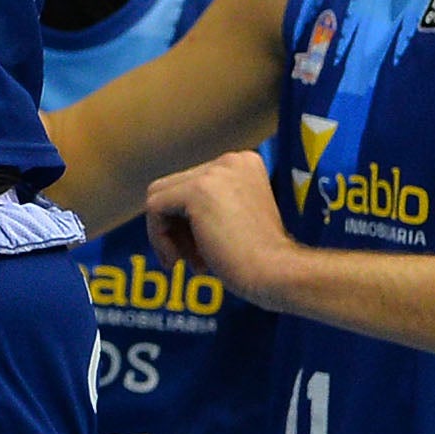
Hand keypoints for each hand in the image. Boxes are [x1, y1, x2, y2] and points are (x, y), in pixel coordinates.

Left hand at [145, 150, 297, 307]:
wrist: (280, 274)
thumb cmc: (264, 261)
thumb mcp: (238, 220)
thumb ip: (211, 207)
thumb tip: (168, 212)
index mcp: (245, 164)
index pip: (195, 184)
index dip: (191, 221)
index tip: (203, 251)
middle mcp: (230, 160)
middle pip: (176, 189)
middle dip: (179, 229)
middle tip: (195, 262)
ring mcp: (213, 172)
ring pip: (161, 197)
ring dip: (169, 234)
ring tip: (192, 264)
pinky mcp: (197, 190)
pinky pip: (154, 208)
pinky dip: (158, 237)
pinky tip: (177, 261)